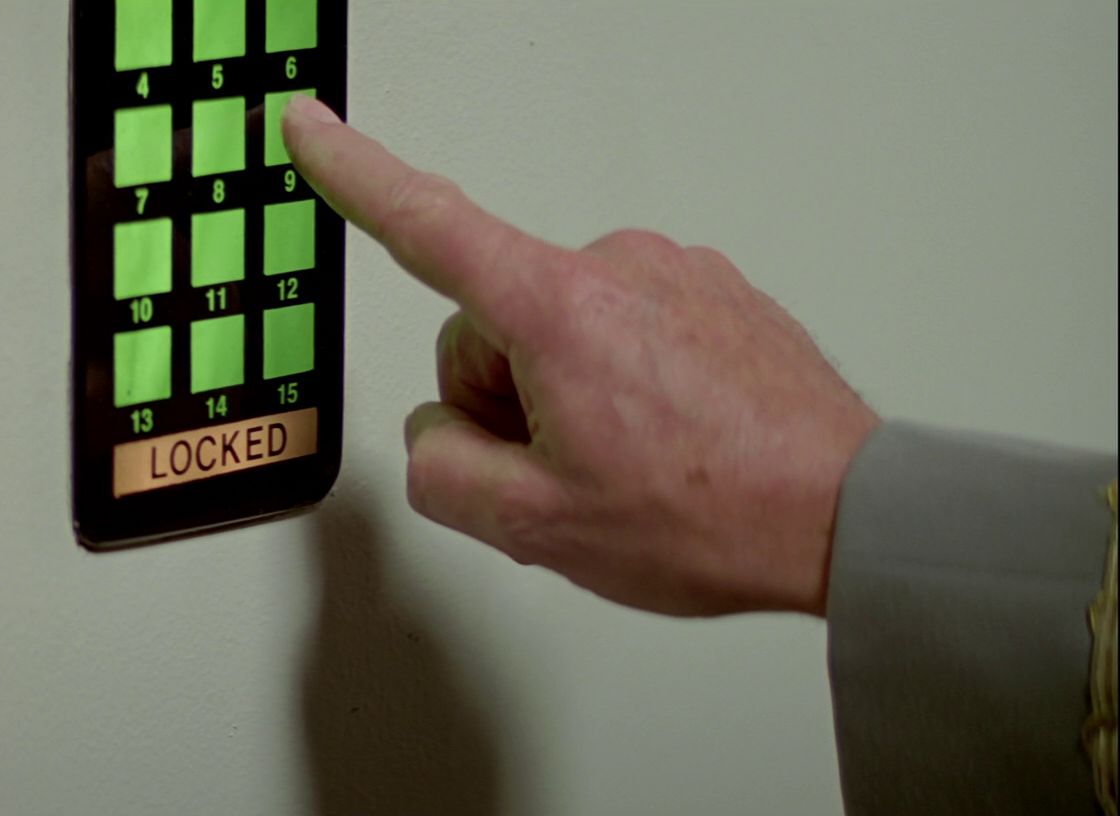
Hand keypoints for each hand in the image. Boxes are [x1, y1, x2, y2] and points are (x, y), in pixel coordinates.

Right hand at [282, 96, 878, 616]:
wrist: (850, 514)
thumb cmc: (717, 512)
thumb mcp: (536, 527)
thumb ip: (441, 472)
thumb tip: (439, 435)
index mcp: (557, 310)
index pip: (423, 225)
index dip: (351, 172)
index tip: (306, 126)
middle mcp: (614, 266)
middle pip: (488, 325)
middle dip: (506, 404)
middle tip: (572, 476)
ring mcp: (671, 273)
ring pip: (555, 334)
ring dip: (567, 400)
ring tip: (636, 467)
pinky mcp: (712, 291)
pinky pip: (621, 333)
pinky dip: (623, 387)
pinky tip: (669, 445)